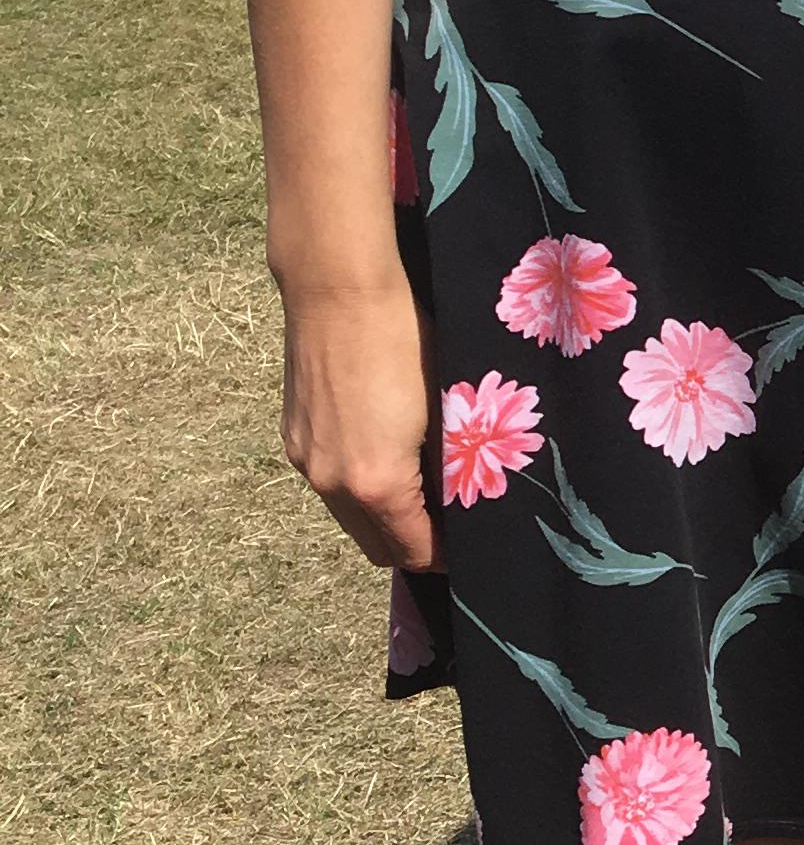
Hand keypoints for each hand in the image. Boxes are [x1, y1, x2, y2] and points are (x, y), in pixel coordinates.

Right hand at [280, 274, 439, 572]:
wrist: (338, 287)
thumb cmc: (404, 338)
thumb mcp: (443, 406)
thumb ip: (450, 463)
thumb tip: (465, 495)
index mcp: (375, 482)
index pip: (414, 550)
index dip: (447, 556)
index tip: (470, 549)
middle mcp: (330, 483)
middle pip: (375, 546)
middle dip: (412, 545)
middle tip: (449, 527)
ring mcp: (304, 461)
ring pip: (348, 516)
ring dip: (382, 517)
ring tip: (420, 492)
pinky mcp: (292, 436)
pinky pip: (328, 483)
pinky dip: (356, 488)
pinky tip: (384, 457)